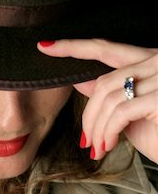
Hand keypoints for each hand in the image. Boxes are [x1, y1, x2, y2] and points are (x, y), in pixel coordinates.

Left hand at [37, 39, 157, 162]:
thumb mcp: (130, 114)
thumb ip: (109, 96)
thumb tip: (80, 82)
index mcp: (149, 62)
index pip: (106, 49)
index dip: (74, 47)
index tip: (47, 46)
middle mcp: (156, 62)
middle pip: (103, 81)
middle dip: (88, 114)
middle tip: (85, 139)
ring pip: (107, 97)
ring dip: (96, 128)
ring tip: (98, 147)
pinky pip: (119, 113)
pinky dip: (107, 132)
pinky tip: (108, 146)